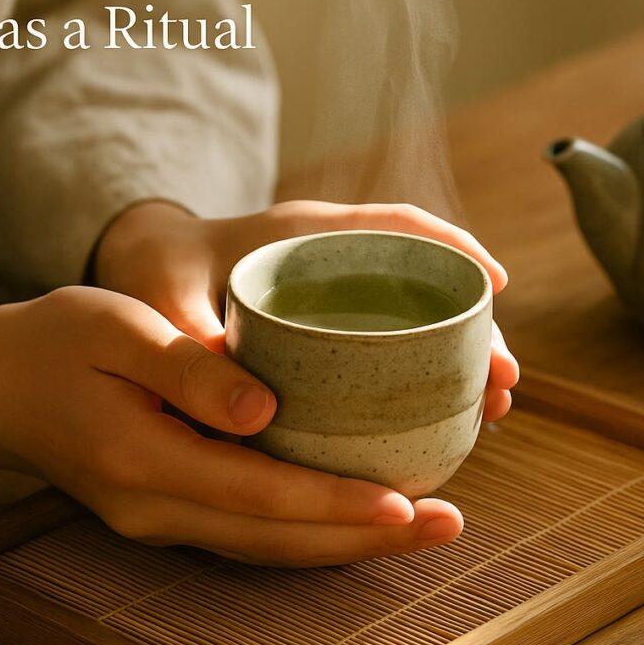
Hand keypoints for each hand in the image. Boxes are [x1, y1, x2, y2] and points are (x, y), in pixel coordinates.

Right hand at [0, 288, 469, 565]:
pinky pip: (250, 529)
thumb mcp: (118, 330)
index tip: (407, 502)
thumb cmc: (57, 341)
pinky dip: (307, 526)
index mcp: (144, 461)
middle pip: (277, 539)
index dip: (336, 504)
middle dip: (364, 538)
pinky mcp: (168, 508)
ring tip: (422, 524)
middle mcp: (156, 507)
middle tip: (447, 524)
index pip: (260, 496)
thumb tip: (265, 410)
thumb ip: (189, 369)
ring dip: (344, 541)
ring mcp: (161, 517)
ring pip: (268, 546)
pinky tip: (351, 509)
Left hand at [96, 199, 518, 421]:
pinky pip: (384, 344)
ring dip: (456, 358)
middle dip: (473, 326)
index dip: (452, 246)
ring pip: (411, 320)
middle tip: (507, 381)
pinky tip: (441, 418)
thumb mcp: (159, 295)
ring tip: (495, 408)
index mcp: (298, 233)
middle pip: (420, 283)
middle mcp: (327, 259)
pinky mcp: (323, 329)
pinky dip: (419, 375)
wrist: (136, 268)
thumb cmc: (151, 269)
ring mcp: (329, 296)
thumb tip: (245, 402)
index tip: (496, 283)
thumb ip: (188, 336)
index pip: (393, 225)